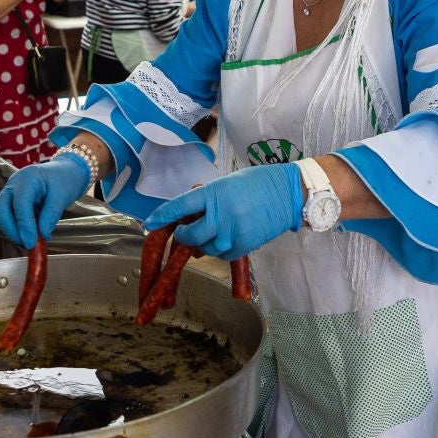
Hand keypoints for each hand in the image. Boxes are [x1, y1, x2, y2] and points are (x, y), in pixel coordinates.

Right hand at [0, 154, 90, 248]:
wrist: (65, 172)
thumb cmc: (65, 180)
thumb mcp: (62, 197)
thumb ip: (51, 215)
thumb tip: (42, 236)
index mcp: (28, 177)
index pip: (20, 203)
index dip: (24, 225)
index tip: (31, 243)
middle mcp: (14, 183)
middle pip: (0, 207)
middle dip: (10, 229)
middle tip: (26, 244)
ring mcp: (11, 191)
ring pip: (1, 213)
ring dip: (12, 230)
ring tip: (29, 242)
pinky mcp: (12, 200)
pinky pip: (8, 215)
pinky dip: (16, 227)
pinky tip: (28, 235)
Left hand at [145, 164, 302, 259]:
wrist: (287, 194)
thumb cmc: (256, 184)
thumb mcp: (226, 184)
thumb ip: (208, 199)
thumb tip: (191, 217)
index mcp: (213, 193)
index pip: (179, 206)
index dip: (162, 217)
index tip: (150, 224)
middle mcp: (220, 214)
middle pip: (189, 235)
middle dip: (184, 236)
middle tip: (185, 232)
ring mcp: (232, 232)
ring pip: (206, 248)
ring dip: (203, 243)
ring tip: (214, 231)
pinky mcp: (244, 245)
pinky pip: (223, 254)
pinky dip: (221, 249)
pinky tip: (228, 237)